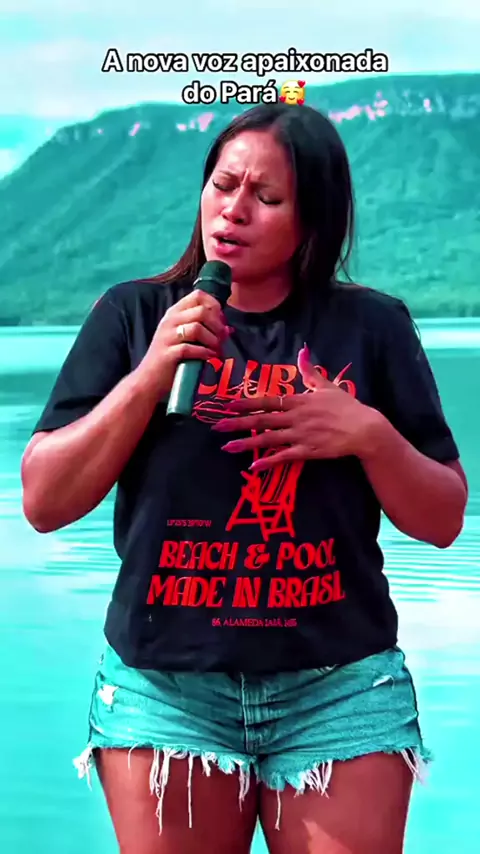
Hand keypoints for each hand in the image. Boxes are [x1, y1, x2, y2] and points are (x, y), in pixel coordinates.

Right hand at [139, 289, 230, 395]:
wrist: (149, 379)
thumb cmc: (171, 358)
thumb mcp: (185, 339)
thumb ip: (204, 330)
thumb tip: (229, 329)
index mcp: (174, 313)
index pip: (198, 295)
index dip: (214, 306)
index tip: (221, 321)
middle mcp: (170, 321)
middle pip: (202, 311)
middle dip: (218, 325)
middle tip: (223, 339)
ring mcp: (167, 337)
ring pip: (197, 328)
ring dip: (213, 340)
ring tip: (217, 350)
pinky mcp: (168, 353)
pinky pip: (190, 348)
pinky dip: (204, 353)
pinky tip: (210, 358)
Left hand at [212, 345, 380, 469]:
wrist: (364, 429)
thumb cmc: (346, 407)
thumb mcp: (327, 386)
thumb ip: (311, 371)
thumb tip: (303, 352)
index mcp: (298, 401)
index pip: (267, 401)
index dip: (246, 403)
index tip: (228, 405)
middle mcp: (296, 417)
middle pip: (262, 420)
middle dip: (237, 423)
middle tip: (217, 426)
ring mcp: (300, 435)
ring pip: (268, 439)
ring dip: (247, 443)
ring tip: (227, 447)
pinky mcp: (307, 451)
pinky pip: (284, 457)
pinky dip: (268, 462)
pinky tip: (253, 467)